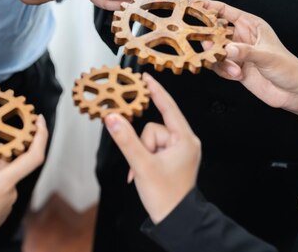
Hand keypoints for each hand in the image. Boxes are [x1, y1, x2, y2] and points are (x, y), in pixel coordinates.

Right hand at [105, 74, 200, 223]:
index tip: (145, 77)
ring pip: (149, 138)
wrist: (175, 220)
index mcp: (185, 140)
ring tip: (143, 171)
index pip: (168, 107)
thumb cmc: (166, 196)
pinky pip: (150, 148)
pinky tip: (141, 173)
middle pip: (153, 127)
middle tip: (142, 162)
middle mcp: (184, 142)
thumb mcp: (142, 165)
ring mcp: (177, 151)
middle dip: (143, 143)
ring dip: (141, 153)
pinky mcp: (170, 159)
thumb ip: (126, 139)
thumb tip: (112, 118)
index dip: (156, 91)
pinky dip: (142, 158)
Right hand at [192, 0, 297, 118]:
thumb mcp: (267, 56)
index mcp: (251, 25)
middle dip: (208, 37)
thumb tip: (227, 49)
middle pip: (213, 30)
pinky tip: (237, 75)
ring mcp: (235, 53)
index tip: (192, 4)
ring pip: (213, 50)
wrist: (293, 93)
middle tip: (208, 45)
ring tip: (234, 68)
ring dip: (219, 59)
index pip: (224, 11)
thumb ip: (245, 52)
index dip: (208, 6)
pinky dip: (223, 71)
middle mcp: (240, 37)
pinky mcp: (232, 67)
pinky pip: (217, 65)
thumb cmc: (288, 68)